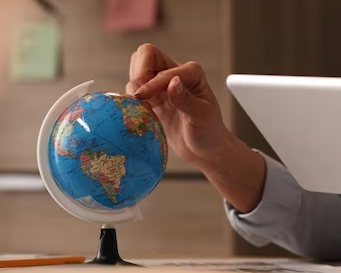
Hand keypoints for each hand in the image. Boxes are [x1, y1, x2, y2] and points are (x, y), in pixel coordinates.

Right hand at [126, 44, 265, 212]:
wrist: (205, 150)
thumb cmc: (209, 132)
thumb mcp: (202, 117)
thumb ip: (185, 100)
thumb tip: (172, 82)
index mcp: (191, 72)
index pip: (162, 66)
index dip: (151, 82)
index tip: (143, 98)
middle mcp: (175, 73)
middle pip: (145, 54)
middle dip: (138, 73)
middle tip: (140, 97)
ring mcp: (161, 86)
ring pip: (136, 70)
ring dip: (134, 87)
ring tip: (143, 107)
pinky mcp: (152, 99)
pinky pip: (134, 90)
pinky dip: (131, 99)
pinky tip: (141, 114)